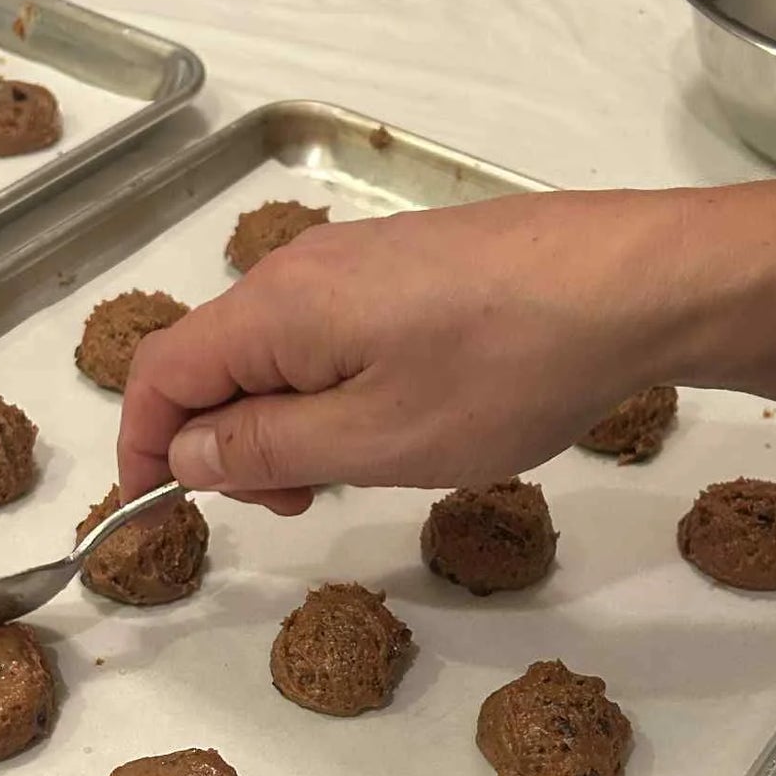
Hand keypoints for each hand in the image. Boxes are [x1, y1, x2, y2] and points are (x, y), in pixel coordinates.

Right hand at [119, 188, 689, 513]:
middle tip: (294, 507)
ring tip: (357, 473)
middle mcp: (301, 269)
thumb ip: (265, 449)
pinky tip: (401, 423)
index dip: (141, 449)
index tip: (158, 516)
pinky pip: (331, 333)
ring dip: (286, 424)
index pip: (158, 375)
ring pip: (277, 351)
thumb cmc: (504, 371)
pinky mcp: (411, 264)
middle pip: (214, 360)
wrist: (634, 287)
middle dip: (225, 444)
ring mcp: (359, 259)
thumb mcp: (372, 441)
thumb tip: (185, 454)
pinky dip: (332, 392)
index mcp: (273, 309)